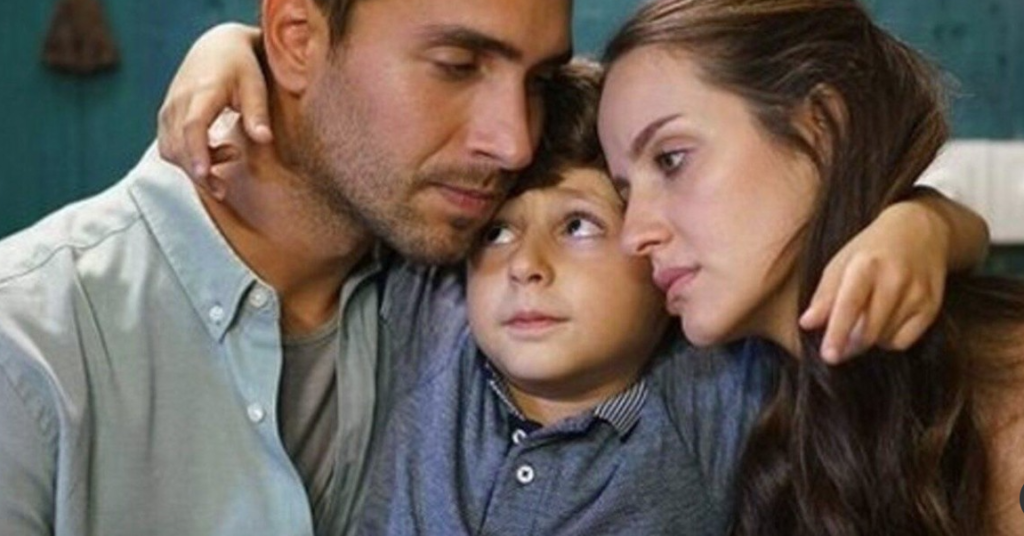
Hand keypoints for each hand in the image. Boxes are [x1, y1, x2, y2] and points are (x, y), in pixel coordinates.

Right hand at [157, 23, 270, 185]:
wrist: (216, 47)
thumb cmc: (241, 66)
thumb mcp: (255, 84)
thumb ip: (257, 112)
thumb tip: (264, 139)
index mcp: (202, 91)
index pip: (192, 125)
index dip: (197, 151)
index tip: (203, 173)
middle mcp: (179, 101)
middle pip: (178, 144)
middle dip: (198, 172)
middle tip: (223, 190)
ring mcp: (168, 110)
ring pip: (170, 149)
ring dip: (195, 165)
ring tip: (232, 154)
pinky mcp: (166, 118)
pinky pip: (169, 147)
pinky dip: (188, 158)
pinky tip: (217, 154)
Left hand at [800, 200, 950, 363]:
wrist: (920, 231)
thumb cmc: (871, 249)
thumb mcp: (841, 263)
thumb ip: (824, 295)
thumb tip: (806, 324)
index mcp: (866, 265)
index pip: (850, 305)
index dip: (838, 333)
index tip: (829, 356)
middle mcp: (895, 279)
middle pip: (869, 330)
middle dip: (849, 345)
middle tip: (836, 348)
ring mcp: (917, 294)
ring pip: (884, 339)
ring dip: (867, 339)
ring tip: (864, 318)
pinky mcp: (932, 307)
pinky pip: (903, 342)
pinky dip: (888, 340)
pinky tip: (884, 322)